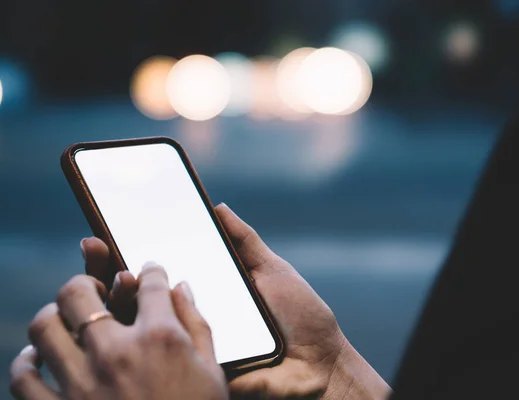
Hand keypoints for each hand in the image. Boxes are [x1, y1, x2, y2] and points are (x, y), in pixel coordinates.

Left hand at [9, 265, 227, 399]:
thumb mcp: (212, 374)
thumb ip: (197, 325)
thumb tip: (183, 288)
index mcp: (160, 339)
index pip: (149, 283)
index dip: (150, 270)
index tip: (148, 271)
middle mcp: (116, 352)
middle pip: (78, 292)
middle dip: (83, 282)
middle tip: (90, 290)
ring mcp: (80, 383)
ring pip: (43, 327)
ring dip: (51, 316)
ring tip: (61, 320)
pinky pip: (23, 377)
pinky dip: (27, 363)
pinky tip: (39, 359)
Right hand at [83, 204, 390, 398]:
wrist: (321, 367)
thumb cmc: (302, 319)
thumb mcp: (274, 271)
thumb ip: (245, 242)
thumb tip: (219, 206)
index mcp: (211, 291)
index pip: (167, 269)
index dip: (140, 250)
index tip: (113, 228)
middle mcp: (195, 316)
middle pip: (147, 294)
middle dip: (116, 269)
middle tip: (95, 244)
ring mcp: (193, 343)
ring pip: (146, 322)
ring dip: (120, 297)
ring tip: (107, 269)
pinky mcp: (197, 365)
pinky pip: (166, 349)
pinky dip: (143, 330)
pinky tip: (128, 308)